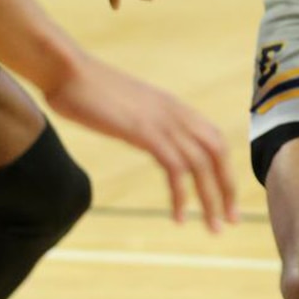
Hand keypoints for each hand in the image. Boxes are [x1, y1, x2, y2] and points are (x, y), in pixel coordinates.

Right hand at [44, 56, 236, 231]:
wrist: (67, 70)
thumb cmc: (87, 89)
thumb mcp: (126, 108)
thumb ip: (142, 122)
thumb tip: (142, 135)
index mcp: (174, 107)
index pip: (215, 140)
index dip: (225, 170)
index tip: (227, 199)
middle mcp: (176, 113)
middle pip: (217, 154)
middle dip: (228, 189)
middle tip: (231, 221)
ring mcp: (163, 122)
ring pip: (202, 165)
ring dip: (210, 200)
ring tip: (211, 228)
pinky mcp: (146, 132)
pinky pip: (175, 169)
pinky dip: (180, 196)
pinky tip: (177, 217)